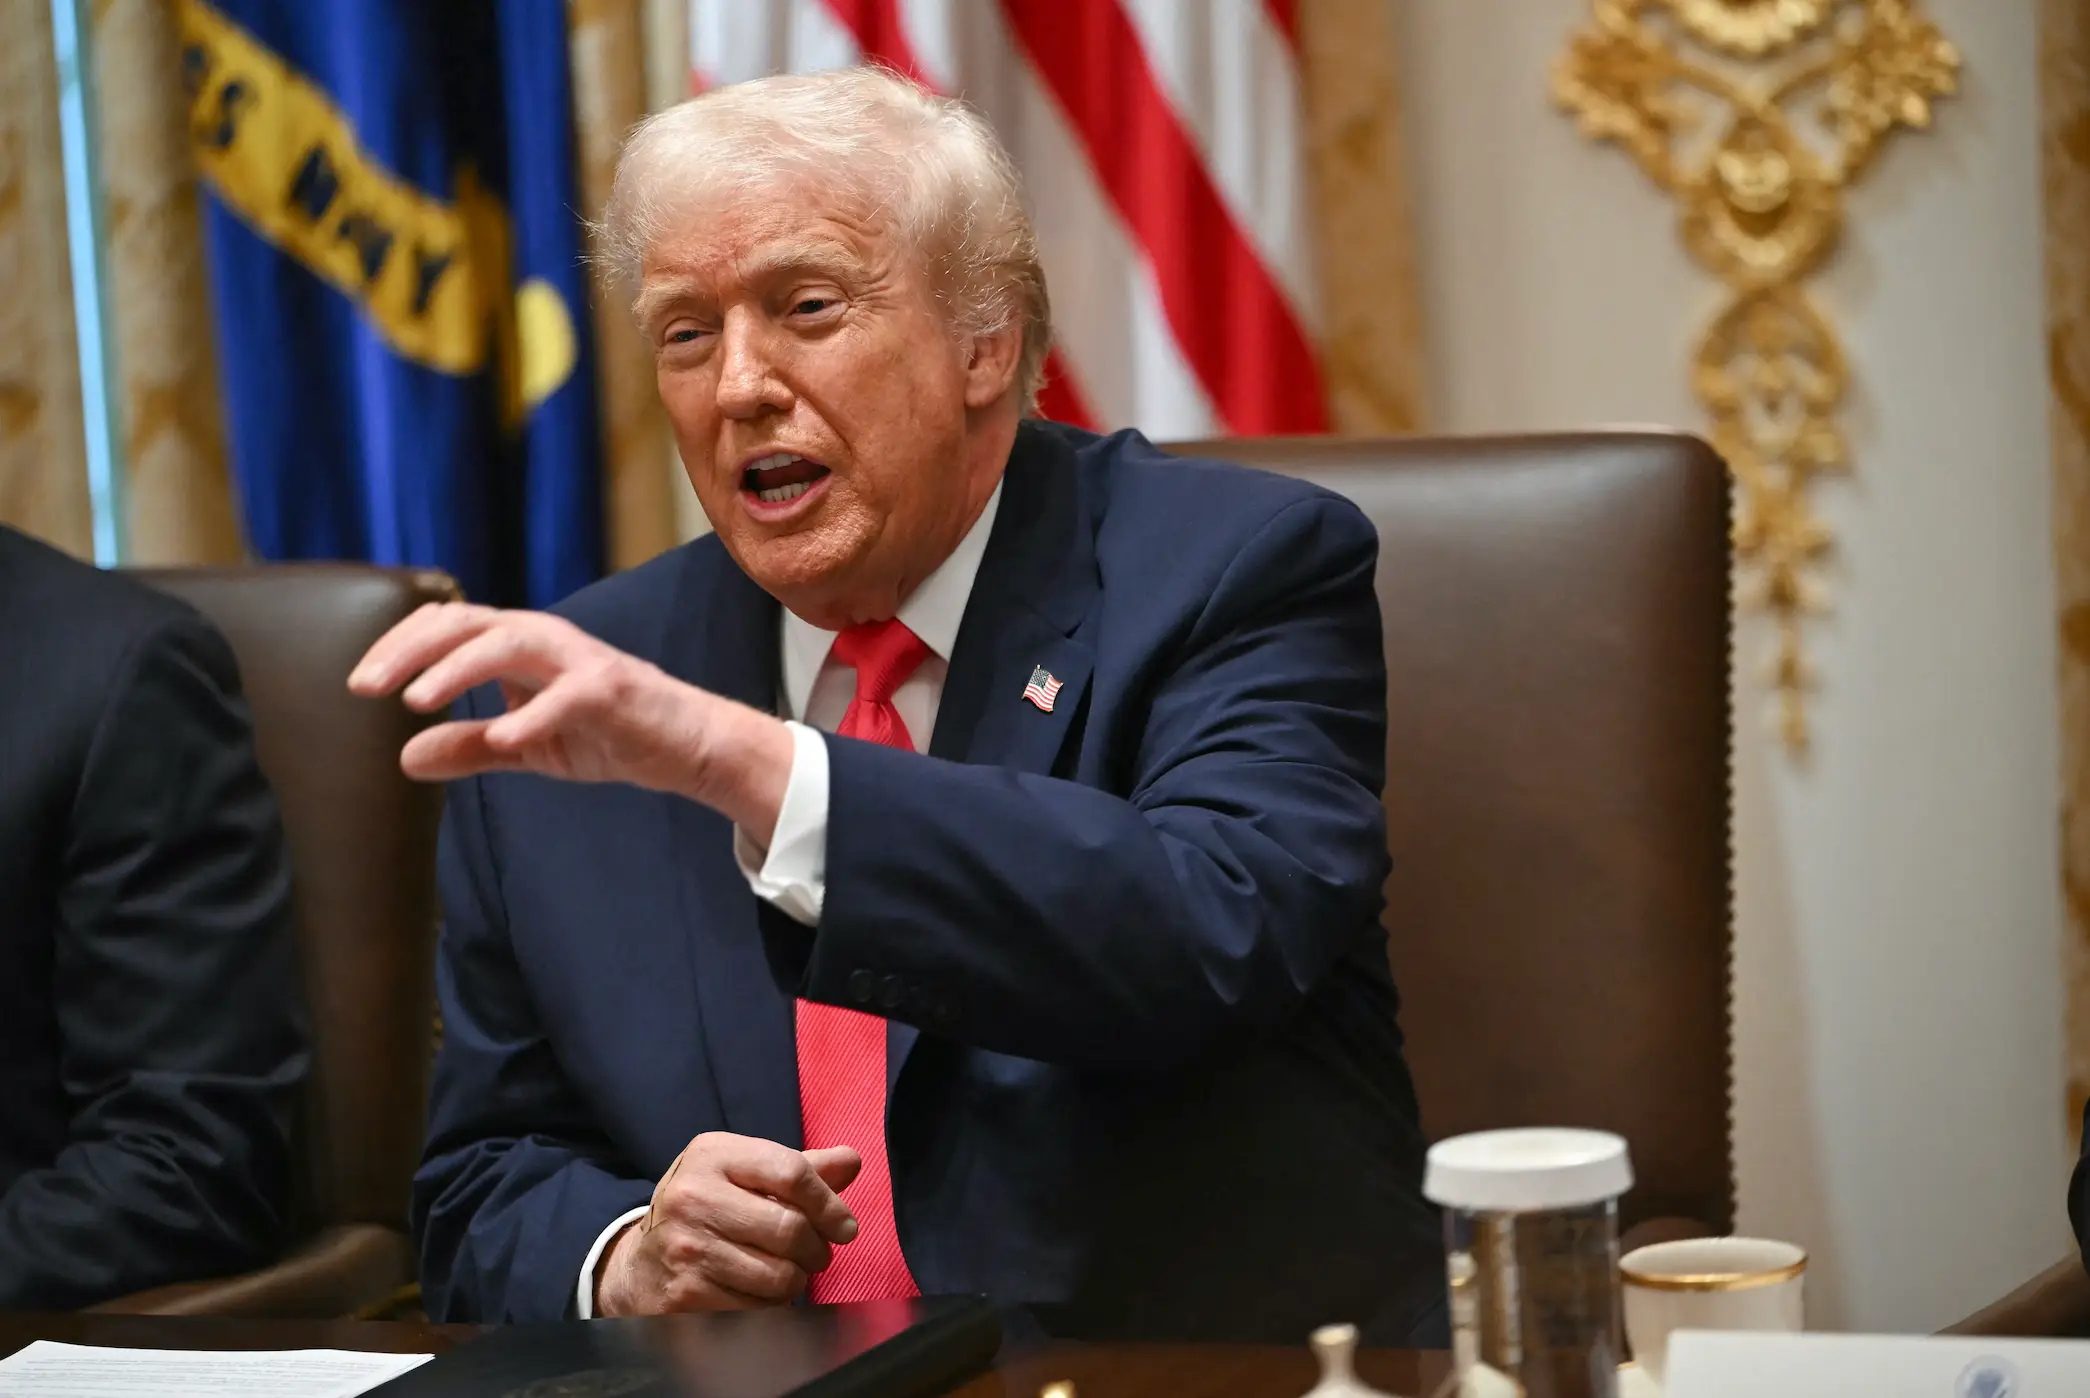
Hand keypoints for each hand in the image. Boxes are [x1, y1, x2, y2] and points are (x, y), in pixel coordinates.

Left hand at [345, 602, 792, 834]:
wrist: (685, 744)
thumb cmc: (606, 733)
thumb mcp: (526, 745)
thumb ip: (470, 746)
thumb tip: (404, 758)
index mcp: (519, 646)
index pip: (447, 626)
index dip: (398, 648)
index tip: (358, 685)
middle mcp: (544, 640)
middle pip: (467, 622)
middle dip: (410, 650)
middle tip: (366, 686)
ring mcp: (579, 661)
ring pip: (510, 642)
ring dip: (458, 668)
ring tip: (417, 698)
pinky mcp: (611, 691)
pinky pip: (567, 696)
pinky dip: (533, 715)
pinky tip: (503, 736)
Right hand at [596, 1133, 862, 1315]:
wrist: (641, 1263)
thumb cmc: (708, 1209)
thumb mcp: (743, 1174)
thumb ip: (798, 1168)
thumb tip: (851, 1161)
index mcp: (713, 1155)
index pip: (791, 1172)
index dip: (829, 1203)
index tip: (845, 1227)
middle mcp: (694, 1197)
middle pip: (790, 1228)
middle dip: (817, 1248)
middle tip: (817, 1254)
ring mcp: (687, 1248)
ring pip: (779, 1275)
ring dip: (797, 1280)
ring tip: (789, 1272)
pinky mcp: (685, 1295)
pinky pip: (757, 1308)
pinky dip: (771, 1306)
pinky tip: (760, 1293)